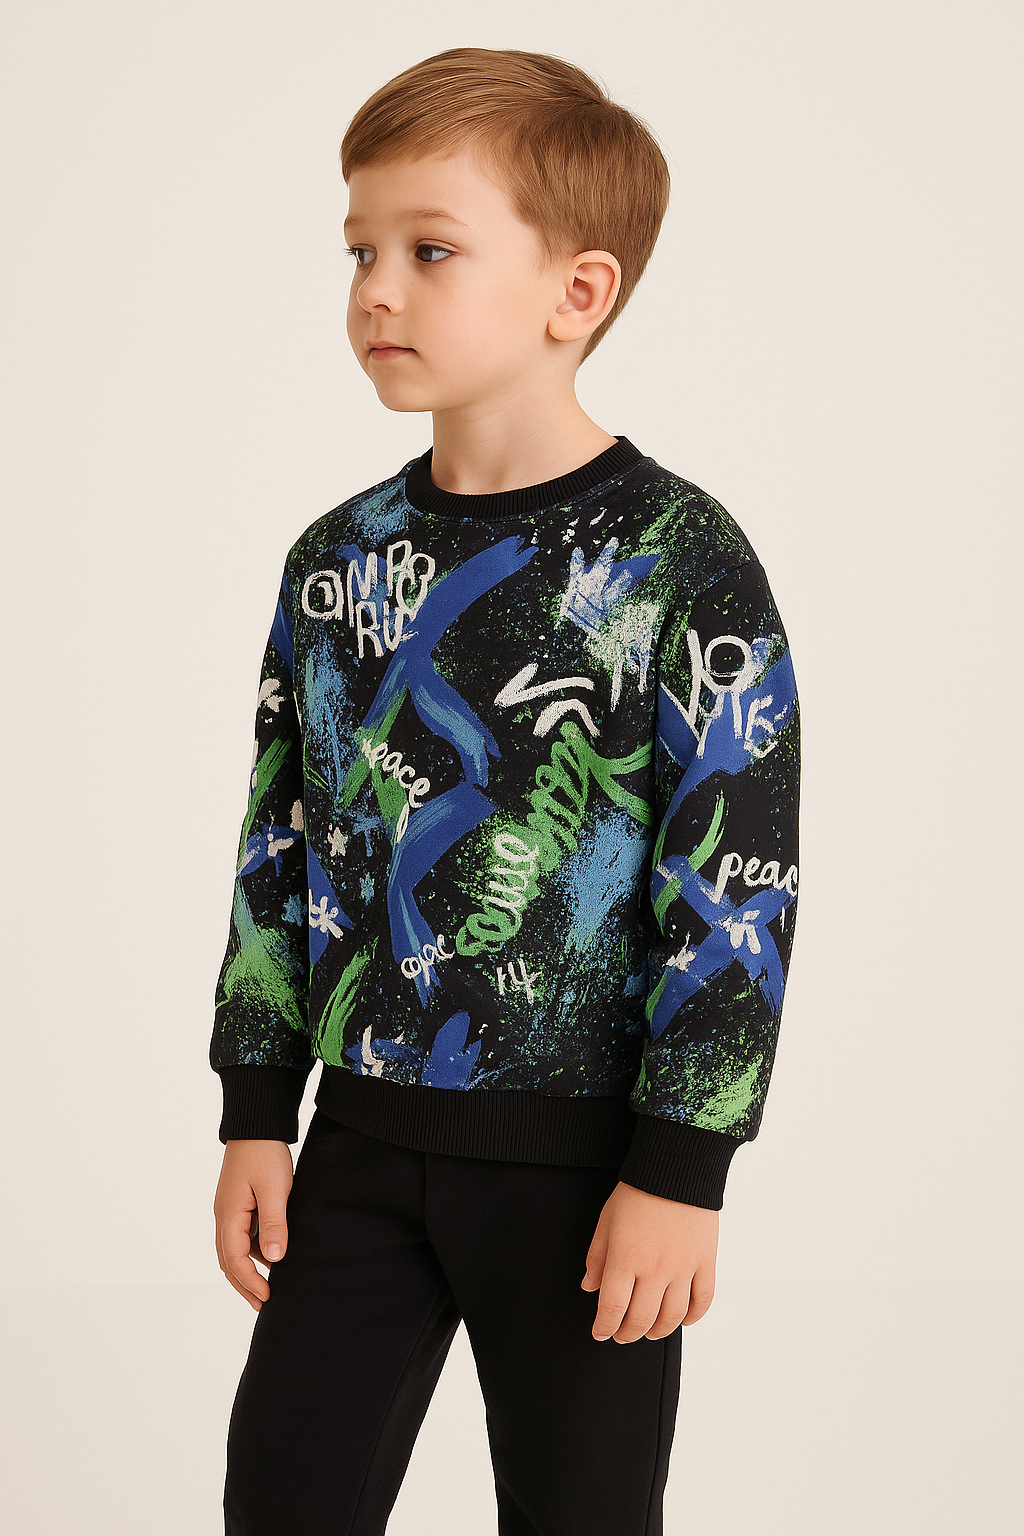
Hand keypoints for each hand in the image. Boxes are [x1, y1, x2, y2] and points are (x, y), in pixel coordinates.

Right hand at [213, 1139, 294, 1310]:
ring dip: (247, 1270)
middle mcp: (224, 1215)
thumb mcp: (275, 1188)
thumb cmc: (265, 1153)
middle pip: (228, 1260)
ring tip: (268, 1286)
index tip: (267, 1298)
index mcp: (229, 1214)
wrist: (257, 1123)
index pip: (234, 1260)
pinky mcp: (238, 1202)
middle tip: (263, 1304)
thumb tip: (274, 1260)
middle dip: (244, 1284)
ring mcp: (229, 1209)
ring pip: (233, 1249)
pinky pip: (241, 1235)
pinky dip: (252, 1252)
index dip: (250, 1283)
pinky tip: (270, 1255)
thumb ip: (274, 1223)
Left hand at [580, 1180, 717, 1342]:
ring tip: (649, 1332)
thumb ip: (597, 1257)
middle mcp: (655, 1268)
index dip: (604, 1327)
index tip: (600, 1332)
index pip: (613, 1308)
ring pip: (672, 1317)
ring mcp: (684, 1267)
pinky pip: (703, 1300)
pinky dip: (693, 1317)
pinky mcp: (706, 1262)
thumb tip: (589, 1287)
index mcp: (626, 1258)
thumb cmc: (637, 1191)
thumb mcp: (607, 1221)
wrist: (675, 1168)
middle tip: (622, 1335)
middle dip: (627, 1333)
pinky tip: (682, 1320)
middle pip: (641, 1319)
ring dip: (658, 1331)